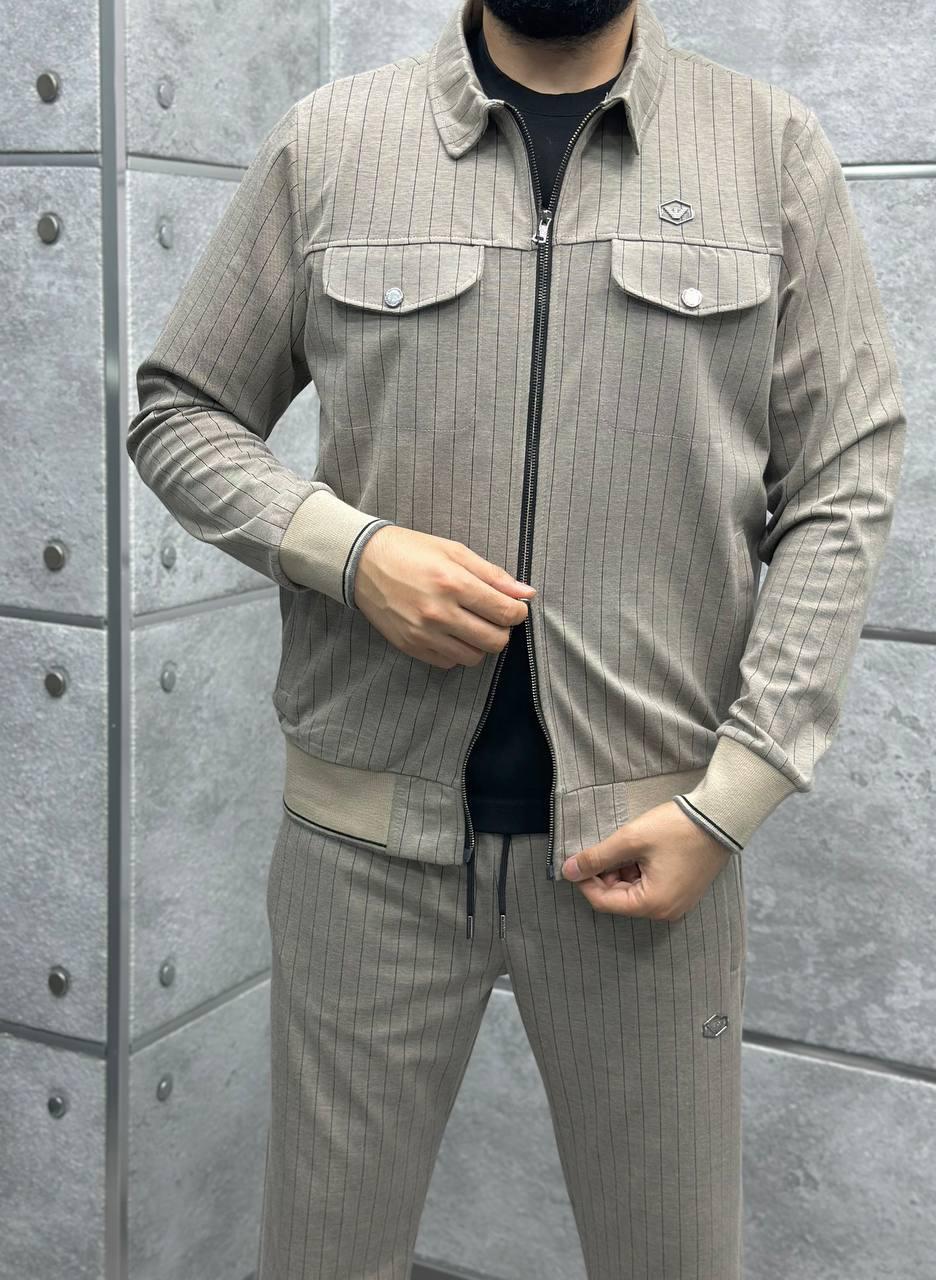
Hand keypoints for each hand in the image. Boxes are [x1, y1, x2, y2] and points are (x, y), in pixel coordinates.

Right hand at [354, 525, 536, 668]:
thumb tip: (526, 594)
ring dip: (480, 643)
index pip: (504, 612)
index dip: (518, 612)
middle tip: (494, 617)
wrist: (363, 563)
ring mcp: (423, 633)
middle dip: (503, 630)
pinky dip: (457, 651)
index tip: (515, 607)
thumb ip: (493, 575)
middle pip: (494, 640)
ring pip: (474, 656)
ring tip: (472, 624)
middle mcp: (439, 612)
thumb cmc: (411, 552)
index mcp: (453, 583)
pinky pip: (449, 662)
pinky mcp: (410, 646)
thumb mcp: (454, 551)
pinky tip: (451, 632)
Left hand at [559, 800, 732, 919]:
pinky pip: (650, 888)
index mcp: (652, 905)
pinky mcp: (682, 892)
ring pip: (633, 892)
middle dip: (606, 874)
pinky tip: (641, 850)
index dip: (585, 881)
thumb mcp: (630, 840)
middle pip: (618, 898)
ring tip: (628, 844)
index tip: (576, 860)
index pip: (603, 902)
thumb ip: (597, 857)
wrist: (720, 817)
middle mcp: (665, 911)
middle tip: (605, 847)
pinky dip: (638, 871)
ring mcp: (676, 903)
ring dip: (622, 871)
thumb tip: (567, 871)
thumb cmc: (677, 828)